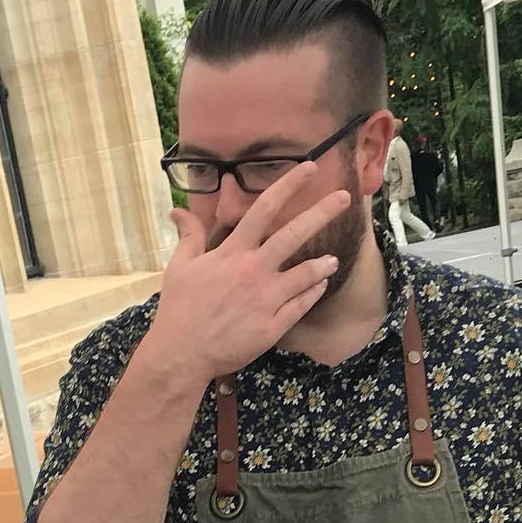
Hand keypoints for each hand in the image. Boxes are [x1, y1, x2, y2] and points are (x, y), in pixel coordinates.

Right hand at [145, 165, 353, 380]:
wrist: (181, 354)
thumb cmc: (179, 309)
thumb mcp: (179, 267)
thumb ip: (188, 236)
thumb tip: (177, 211)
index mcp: (232, 253)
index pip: (265, 209)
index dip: (289, 185)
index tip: (309, 168)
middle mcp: (253, 271)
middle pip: (295, 234)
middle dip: (322, 212)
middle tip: (344, 198)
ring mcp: (266, 299)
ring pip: (307, 273)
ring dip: (324, 263)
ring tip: (332, 260)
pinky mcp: (272, 326)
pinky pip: (301, 305)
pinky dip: (313, 292)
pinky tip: (319, 286)